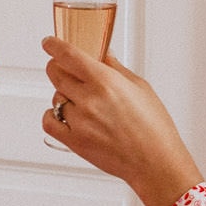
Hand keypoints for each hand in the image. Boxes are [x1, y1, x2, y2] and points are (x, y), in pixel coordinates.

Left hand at [40, 36, 204, 205]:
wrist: (156, 162)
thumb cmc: (155, 127)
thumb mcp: (140, 88)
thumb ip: (116, 69)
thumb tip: (103, 55)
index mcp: (106, 82)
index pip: (69, 56)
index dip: (54, 46)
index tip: (49, 43)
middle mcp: (89, 100)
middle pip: (56, 74)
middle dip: (57, 67)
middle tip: (63, 69)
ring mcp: (79, 121)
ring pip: (55, 98)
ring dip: (63, 95)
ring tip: (81, 102)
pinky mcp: (74, 141)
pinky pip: (49, 122)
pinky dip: (52, 116)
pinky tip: (64, 115)